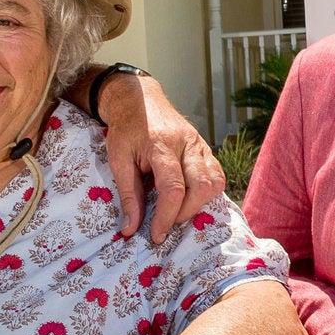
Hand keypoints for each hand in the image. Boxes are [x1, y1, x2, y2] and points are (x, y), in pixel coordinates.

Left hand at [97, 75, 224, 241]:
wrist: (139, 100)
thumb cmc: (126, 130)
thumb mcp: (118, 160)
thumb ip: (128, 195)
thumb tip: (131, 229)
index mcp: (162, 145)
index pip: (173, 188)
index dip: (166, 217)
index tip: (156, 235)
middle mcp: (187, 144)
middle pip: (201, 186)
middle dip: (185, 212)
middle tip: (167, 222)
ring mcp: (200, 144)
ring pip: (215, 181)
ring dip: (199, 203)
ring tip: (178, 210)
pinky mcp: (205, 147)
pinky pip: (216, 174)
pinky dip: (206, 192)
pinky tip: (188, 197)